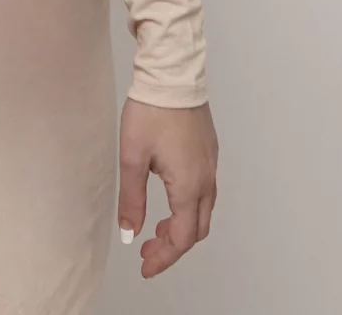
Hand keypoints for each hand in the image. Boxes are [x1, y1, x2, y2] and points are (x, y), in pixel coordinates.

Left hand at [117, 96, 218, 278]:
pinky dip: (188, 206)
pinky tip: (169, 197)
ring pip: (203, 211)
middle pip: (196, 229)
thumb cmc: (151, 111)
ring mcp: (211, 164)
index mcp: (188, 186)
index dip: (164, 258)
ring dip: (181, 226)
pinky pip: (205, 191)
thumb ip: (132, 199)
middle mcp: (206, 179)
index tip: (146, 267)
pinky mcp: (209, 151)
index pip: (181, 238)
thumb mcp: (132, 156)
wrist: (172, 74)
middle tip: (148, 251)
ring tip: (156, 228)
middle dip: (172, 246)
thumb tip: (130, 234)